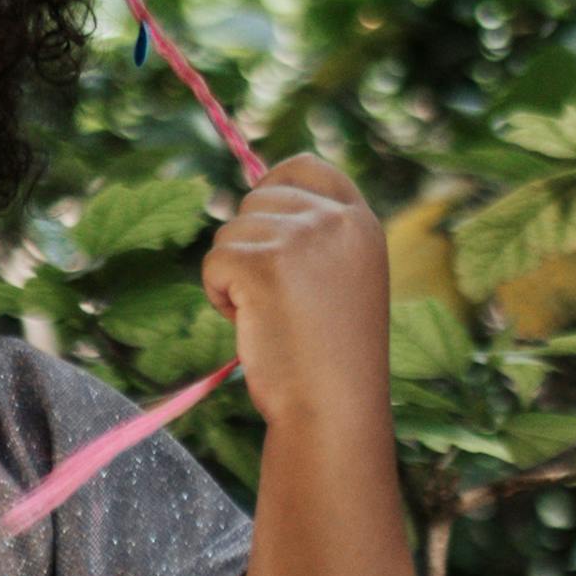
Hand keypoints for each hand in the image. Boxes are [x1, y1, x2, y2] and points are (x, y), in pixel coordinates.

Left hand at [200, 147, 391, 433]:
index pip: (307, 167)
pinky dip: (219, 294)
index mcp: (362, 223)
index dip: (275, 186)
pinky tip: (252, 323)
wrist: (333, 409)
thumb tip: (256, 196)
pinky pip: (214, 261)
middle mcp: (335, 221)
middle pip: (258, 198)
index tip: (264, 223)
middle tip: (275, 297)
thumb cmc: (332, 358)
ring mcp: (301, 239)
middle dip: (250, 243)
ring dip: (234, 275)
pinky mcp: (263, 263)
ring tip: (270, 316)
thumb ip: (316, 237)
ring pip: (231, 231)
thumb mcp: (344, 280)